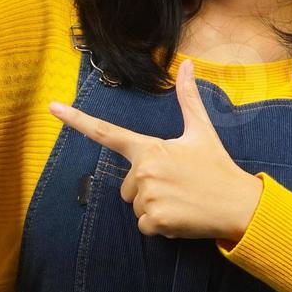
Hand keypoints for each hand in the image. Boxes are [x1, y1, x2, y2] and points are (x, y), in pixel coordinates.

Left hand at [48, 58, 264, 241]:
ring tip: (182, 201)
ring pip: (135, 207)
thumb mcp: (202, 132)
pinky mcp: (155, 221)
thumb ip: (188, 99)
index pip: (106, 132)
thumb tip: (188, 65)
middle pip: (126, 186)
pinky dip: (161, 226)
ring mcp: (148, 196)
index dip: (76, 119)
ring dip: (155, 208)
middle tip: (178, 186)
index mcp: (149, 148)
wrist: (240, 205)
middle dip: (147, 189)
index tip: (51, 107)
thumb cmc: (218, 168)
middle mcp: (144, 171)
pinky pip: (144, 226)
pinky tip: (181, 218)